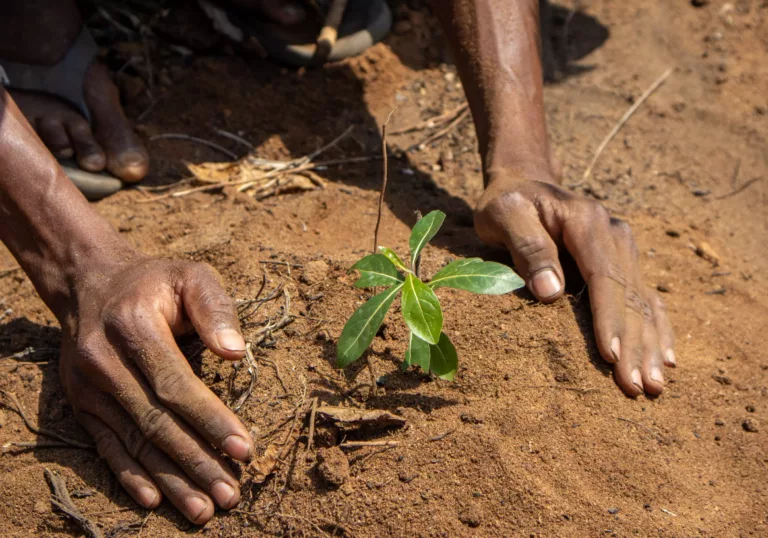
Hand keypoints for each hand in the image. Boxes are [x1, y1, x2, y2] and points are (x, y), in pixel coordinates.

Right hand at [58, 255, 252, 523]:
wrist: (91, 281)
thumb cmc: (155, 282)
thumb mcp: (191, 276)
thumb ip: (215, 309)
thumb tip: (237, 353)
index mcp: (134, 325)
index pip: (176, 384)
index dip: (211, 420)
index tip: (244, 450)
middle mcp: (104, 359)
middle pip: (156, 422)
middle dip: (196, 462)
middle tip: (230, 494)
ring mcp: (87, 385)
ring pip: (133, 441)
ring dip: (170, 479)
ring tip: (203, 509)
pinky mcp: (80, 402)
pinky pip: (105, 444)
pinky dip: (129, 475)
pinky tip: (153, 500)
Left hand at [474, 169, 674, 396]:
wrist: (526, 182)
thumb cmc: (508, 202)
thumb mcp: (505, 215)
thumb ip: (527, 247)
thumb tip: (550, 292)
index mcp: (587, 222)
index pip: (604, 276)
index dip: (608, 318)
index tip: (611, 356)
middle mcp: (614, 235)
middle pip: (628, 295)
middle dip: (635, 344)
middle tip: (637, 387)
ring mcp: (622, 249)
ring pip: (642, 302)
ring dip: (650, 345)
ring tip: (655, 386)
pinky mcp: (621, 262)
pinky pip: (645, 298)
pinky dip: (656, 329)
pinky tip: (666, 358)